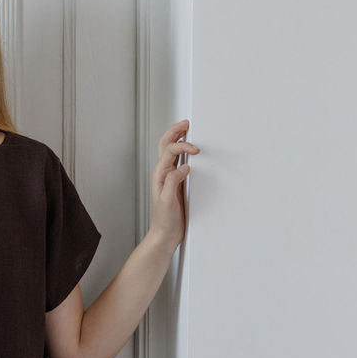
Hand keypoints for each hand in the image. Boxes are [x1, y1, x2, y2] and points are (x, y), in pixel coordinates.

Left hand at [149, 119, 199, 248]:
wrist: (165, 234)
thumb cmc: (164, 220)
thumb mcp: (167, 200)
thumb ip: (173, 182)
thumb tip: (183, 167)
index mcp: (159, 174)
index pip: (170, 151)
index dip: (183, 146)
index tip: (197, 149)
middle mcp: (162, 173)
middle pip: (166, 145)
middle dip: (175, 131)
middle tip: (186, 123)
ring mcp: (168, 177)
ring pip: (170, 151)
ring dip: (177, 138)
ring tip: (186, 129)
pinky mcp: (175, 182)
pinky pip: (177, 161)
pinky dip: (183, 152)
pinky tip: (190, 152)